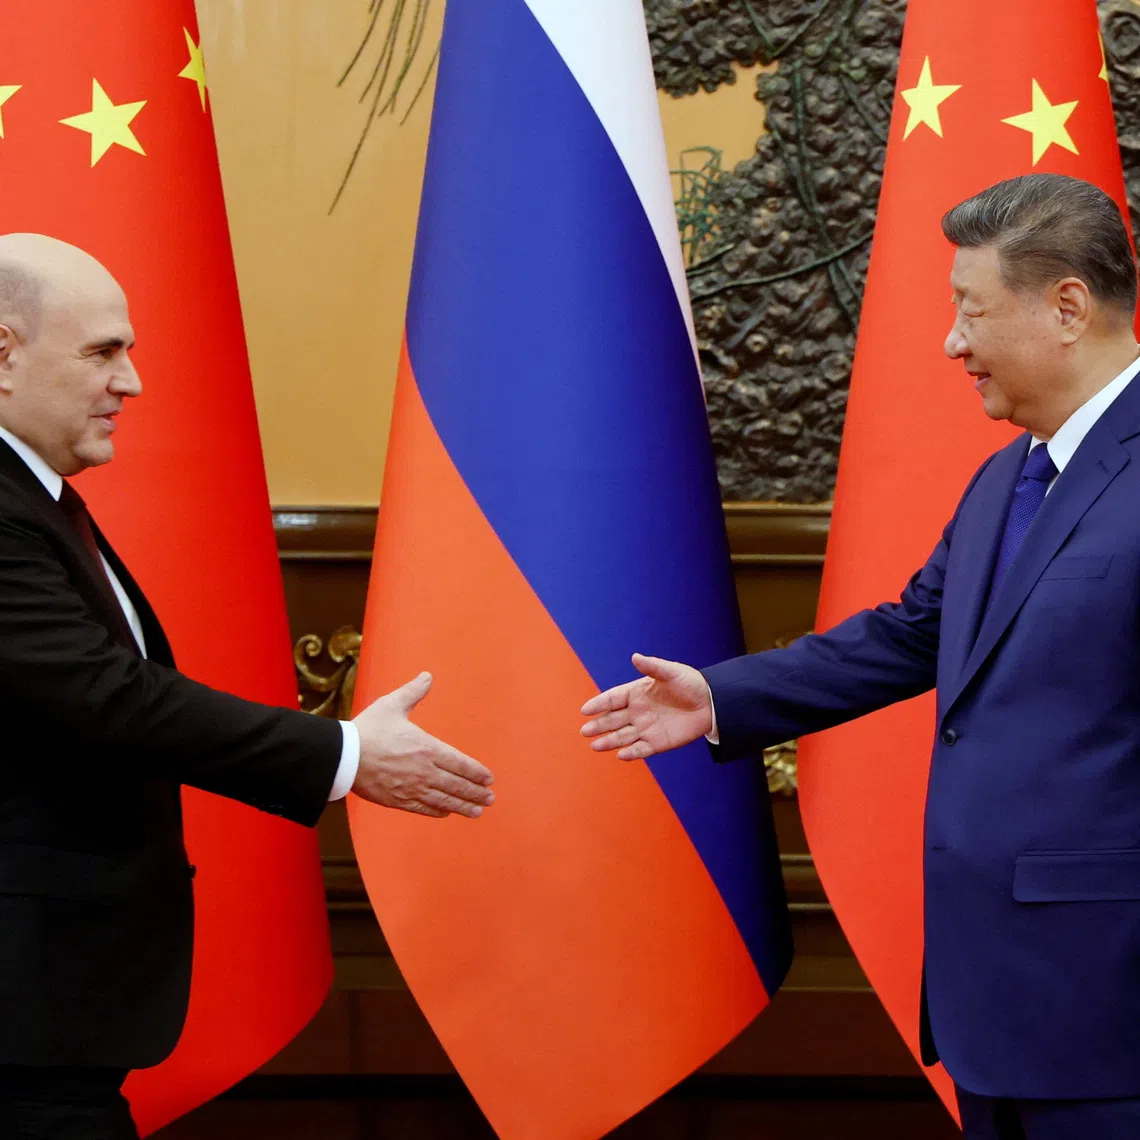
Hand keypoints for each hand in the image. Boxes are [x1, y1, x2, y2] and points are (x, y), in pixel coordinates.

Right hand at [352, 672, 494, 818]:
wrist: (343, 756)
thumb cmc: (368, 729)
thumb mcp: (392, 704)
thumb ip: (413, 692)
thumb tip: (427, 675)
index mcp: (427, 748)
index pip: (460, 763)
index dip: (476, 772)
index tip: (489, 779)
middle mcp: (424, 771)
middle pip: (457, 785)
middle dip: (476, 792)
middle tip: (490, 798)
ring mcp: (411, 788)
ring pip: (444, 800)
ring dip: (463, 806)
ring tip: (477, 810)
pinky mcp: (397, 800)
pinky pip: (423, 808)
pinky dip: (438, 811)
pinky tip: (447, 813)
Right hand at [580, 653, 711, 759]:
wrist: (711, 703)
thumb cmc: (690, 683)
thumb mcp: (671, 672)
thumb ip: (653, 666)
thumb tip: (635, 657)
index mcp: (636, 693)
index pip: (612, 699)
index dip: (599, 704)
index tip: (585, 710)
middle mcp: (637, 712)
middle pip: (612, 720)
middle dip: (598, 725)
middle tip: (584, 731)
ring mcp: (646, 728)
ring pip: (622, 736)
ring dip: (609, 741)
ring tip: (594, 746)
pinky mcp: (657, 742)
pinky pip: (641, 749)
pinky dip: (631, 752)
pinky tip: (620, 754)